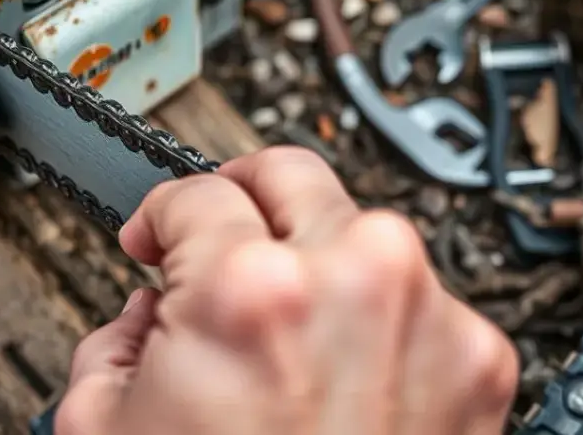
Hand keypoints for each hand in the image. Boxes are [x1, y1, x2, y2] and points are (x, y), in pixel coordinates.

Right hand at [59, 146, 518, 434]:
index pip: (194, 194)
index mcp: (251, 292)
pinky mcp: (476, 361)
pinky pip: (413, 298)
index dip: (158, 214)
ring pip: (358, 230)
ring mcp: (428, 317)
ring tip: (278, 321)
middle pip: (291, 174)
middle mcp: (354, 282)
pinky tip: (335, 369)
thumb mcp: (106, 426)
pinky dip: (371, 315)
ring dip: (311, 255)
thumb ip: (119, 338)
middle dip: (241, 198)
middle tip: (216, 230)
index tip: (155, 236)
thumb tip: (150, 312)